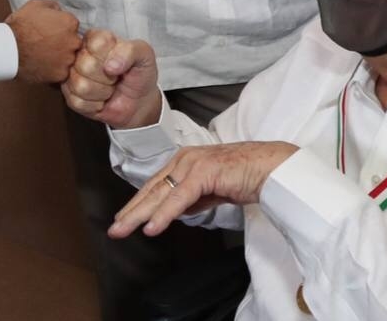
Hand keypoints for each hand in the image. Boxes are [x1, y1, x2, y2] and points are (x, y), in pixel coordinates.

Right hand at [6, 0, 81, 83]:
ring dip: (60, 58)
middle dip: (63, 43)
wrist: (8, 48)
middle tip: (48, 45)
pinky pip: (61, 72)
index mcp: (70, 23)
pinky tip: (43, 66)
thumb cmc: (21, 25)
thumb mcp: (36, 5)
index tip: (51, 32)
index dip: (61, 29)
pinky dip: (54, 70)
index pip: (72, 26)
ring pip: (68, 59)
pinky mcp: (60, 75)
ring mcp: (68, 60)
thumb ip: (53, 6)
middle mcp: (74, 41)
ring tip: (44, 57)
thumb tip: (59, 11)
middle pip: (73, 43)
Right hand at [61, 29, 160, 129]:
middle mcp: (80, 54)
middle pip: (86, 65)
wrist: (139, 101)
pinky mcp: (70, 96)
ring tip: (109, 87)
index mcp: (96, 38)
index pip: (96, 43)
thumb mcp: (144, 55)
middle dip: (107, 77)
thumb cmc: (140, 73)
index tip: (121, 61)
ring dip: (102, 92)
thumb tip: (110, 66)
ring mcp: (73, 75)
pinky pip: (78, 103)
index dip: (111, 56)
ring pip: (81, 86)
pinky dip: (95, 105)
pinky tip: (101, 99)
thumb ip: (131, 51)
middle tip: (116, 77)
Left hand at [109, 142, 298, 238]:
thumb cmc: (246, 176)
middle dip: (132, 210)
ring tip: (124, 229)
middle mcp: (185, 158)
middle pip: (153, 188)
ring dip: (140, 214)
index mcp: (185, 160)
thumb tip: (177, 211)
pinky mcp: (204, 173)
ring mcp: (193, 163)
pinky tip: (152, 227)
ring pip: (161, 194)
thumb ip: (194, 197)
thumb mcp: (213, 189)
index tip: (124, 218)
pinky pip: (179, 198)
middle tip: (115, 228)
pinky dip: (163, 214)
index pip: (156, 185)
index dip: (139, 203)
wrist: (271, 168)